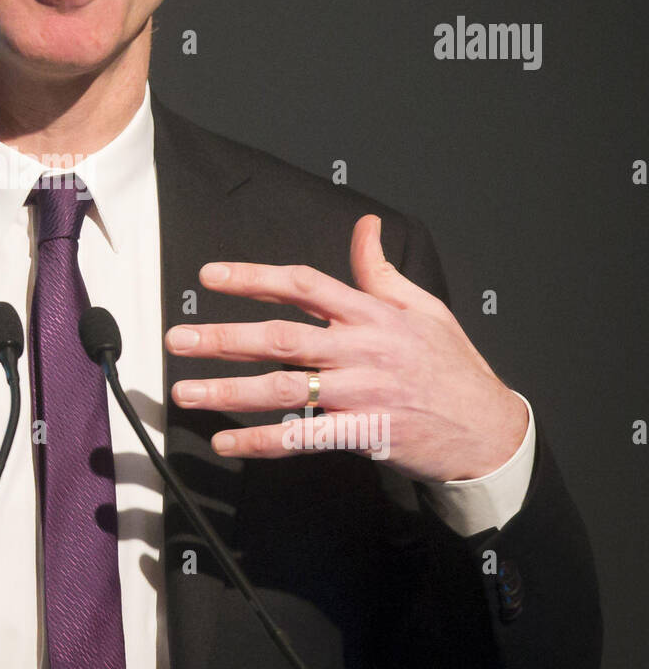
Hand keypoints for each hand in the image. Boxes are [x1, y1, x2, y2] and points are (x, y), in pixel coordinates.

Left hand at [163, 215, 527, 482]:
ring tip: (187, 391)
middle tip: (179, 338)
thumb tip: (365, 226)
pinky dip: (263, 441)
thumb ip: (381, 270)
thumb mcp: (423, 306)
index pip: (303, 284)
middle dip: (225, 337)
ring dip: (230, 391)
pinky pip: (304, 437)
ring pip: (284, 389)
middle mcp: (361, 349)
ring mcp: (361, 393)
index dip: (254, 277)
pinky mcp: (363, 433)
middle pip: (282, 337)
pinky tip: (228, 441)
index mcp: (371, 314)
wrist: (489, 429)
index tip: (211, 275)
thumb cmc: (452, 366)